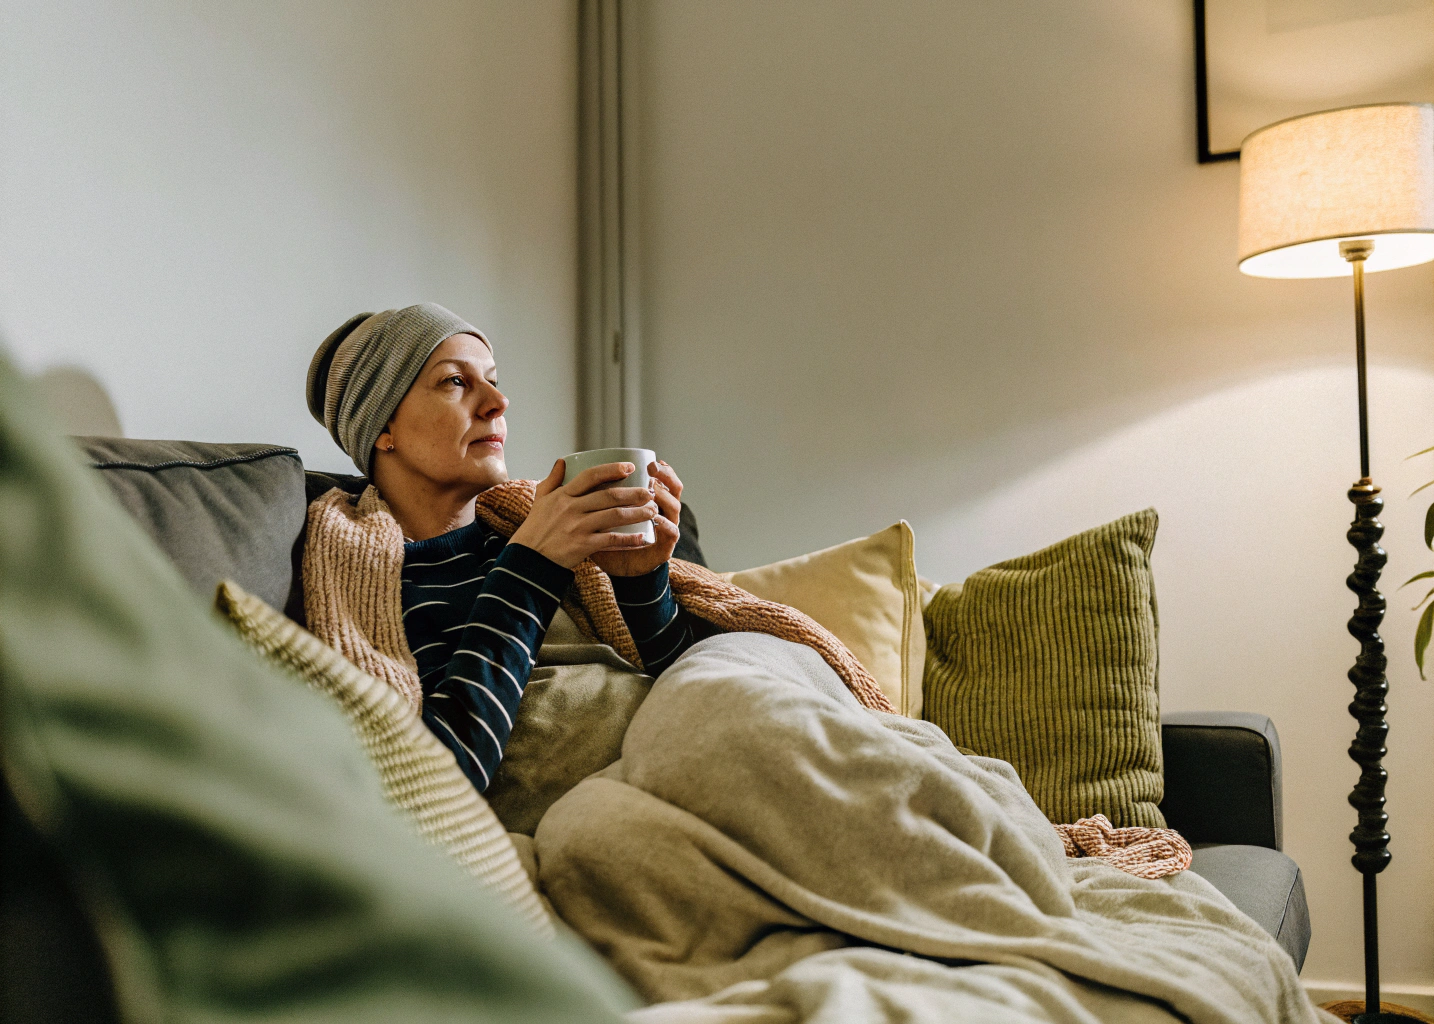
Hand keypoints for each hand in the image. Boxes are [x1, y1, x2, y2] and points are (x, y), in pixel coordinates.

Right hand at [509, 460, 658, 569]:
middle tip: (650, 492)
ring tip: (652, 511)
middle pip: (609, 496)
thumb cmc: (535, 528)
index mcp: (563, 495)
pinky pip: (611, 540)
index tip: (630, 467)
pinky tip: (643, 538)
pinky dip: (629, 539)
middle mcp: (571, 508)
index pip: (590, 476)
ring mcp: (578, 527)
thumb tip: (562, 461)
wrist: (528, 559)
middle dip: (634, 493)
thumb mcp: (540, 500)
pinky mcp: (583, 545)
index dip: (612, 469)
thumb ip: (552, 479)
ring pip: (614, 516)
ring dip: (637, 513)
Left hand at [592, 460, 682, 576]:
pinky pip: (671, 531)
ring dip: (664, 497)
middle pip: (673, 488)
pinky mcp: (666, 546)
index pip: (662, 479)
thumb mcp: (597, 515)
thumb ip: (586, 494)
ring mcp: (666, 528)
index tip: (649, 461)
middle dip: (665, 477)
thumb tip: (563, 465)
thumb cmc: (607, 540)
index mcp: (648, 501)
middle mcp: (661, 511)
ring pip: (674, 506)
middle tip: (652, 469)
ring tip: (652, 491)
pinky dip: (665, 524)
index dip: (661, 469)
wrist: (619, 570)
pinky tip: (656, 518)